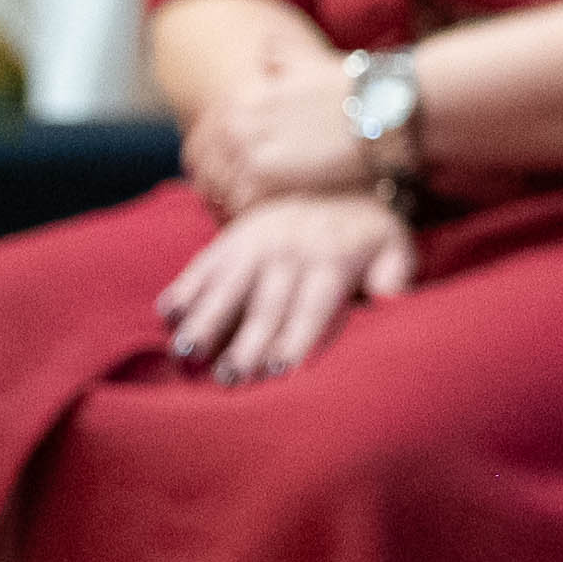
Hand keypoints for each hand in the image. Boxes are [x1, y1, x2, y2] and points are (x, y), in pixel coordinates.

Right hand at [155, 192, 414, 383]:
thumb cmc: (365, 235)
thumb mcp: (394, 247)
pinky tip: (167, 318)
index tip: (280, 371)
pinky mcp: (229, 238)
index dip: (296, 338)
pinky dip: (183, 289)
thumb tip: (392, 302)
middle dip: (245, 342)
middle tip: (228, 379)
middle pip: (265, 303)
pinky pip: (202, 264)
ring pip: (226, 285)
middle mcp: (290, 249)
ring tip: (185, 354)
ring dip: (204, 320)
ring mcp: (254, 241)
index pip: (312, 305)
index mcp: (332, 258)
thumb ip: (394, 276)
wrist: (337, 181)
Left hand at [184, 33, 370, 215]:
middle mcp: (239, 123)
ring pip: (220, 191)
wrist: (388, 107)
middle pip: (205, 169)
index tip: (226, 178)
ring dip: (234, 203)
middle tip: (239, 201)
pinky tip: (269, 216)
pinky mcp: (268, 179)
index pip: (201, 140)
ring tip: (256, 211)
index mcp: (243, 97)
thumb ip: (282, 55)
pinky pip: (242, 207)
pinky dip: (252, 215)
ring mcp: (250, 151)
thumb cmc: (359, 88)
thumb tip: (265, 45)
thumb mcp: (312, 62)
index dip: (210, 163)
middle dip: (219, 187)